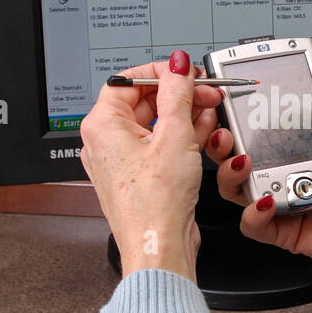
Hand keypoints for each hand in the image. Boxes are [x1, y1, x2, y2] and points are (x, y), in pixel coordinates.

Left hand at [79, 50, 223, 282]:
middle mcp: (105, 143)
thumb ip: (178, 93)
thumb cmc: (155, 203)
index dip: (160, 73)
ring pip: (154, 125)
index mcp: (101, 126)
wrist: (158, 247)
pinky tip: (203, 135)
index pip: (127, 81)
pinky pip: (158, 147)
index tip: (185, 73)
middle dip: (179, 96)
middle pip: (143, 102)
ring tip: (210, 114)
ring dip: (184, 116)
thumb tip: (177, 65)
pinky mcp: (138, 178)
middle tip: (206, 93)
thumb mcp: (175, 135)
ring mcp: (121, 162)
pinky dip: (179, 139)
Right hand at [209, 43, 311, 282]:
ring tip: (244, 162)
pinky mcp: (285, 231)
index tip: (226, 100)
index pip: (257, 127)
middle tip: (225, 132)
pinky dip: (253, 213)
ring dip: (231, 175)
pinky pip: (254, 225)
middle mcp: (288, 173)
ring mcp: (284, 201)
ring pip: (237, 190)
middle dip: (222, 143)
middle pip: (237, 157)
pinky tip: (265, 200)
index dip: (236, 115)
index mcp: (301, 146)